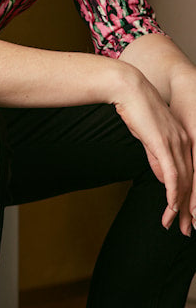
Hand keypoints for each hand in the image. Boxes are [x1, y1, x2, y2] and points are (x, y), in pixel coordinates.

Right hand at [113, 64, 192, 235]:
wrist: (127, 88)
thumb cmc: (134, 108)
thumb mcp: (147, 135)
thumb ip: (156, 155)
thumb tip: (161, 175)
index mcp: (182, 138)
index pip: (190, 172)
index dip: (188, 195)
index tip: (183, 213)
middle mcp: (184, 142)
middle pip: (190, 181)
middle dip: (187, 207)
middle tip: (184, 228)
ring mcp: (176, 143)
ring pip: (183, 182)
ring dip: (179, 206)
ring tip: (174, 224)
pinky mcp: (164, 145)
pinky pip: (173, 176)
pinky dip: (173, 194)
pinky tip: (171, 208)